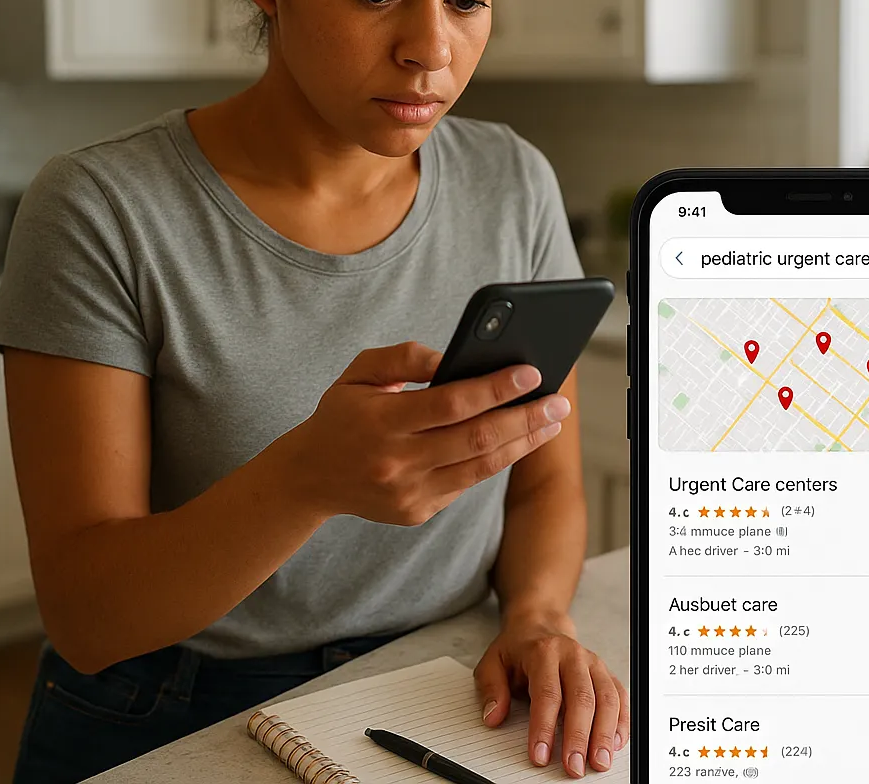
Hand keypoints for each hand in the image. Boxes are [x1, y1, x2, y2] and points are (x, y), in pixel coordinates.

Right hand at [276, 342, 571, 524]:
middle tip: (558, 401)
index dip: (495, 389)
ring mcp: (408, 493)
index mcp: (381, 422)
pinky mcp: (416, 512)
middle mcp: (396, 462)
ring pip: (480, 467)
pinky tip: (518, 440)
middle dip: (525, 418)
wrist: (309, 477)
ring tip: (551, 421)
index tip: (530, 372)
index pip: (450, 404)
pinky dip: (496, 460)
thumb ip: (404, 358)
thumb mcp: (358, 373)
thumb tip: (454, 357)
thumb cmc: (342, 414)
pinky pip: (466, 483)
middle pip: (476, 440)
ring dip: (522, 443)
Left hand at [472, 614, 628, 776]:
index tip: (540, 756)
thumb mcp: (492, 662)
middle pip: (581, 698)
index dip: (544, 727)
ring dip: (604, 733)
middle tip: (573, 767)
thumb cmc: (517, 649)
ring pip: (606, 698)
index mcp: (543, 652)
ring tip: (599, 762)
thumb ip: (491, 689)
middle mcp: (573, 656)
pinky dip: (621, 722)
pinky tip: (616, 744)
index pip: (547, 693)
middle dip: (578, 737)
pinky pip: (620, 696)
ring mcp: (593, 664)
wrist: (540, 625)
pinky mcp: (605, 673)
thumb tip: (493, 718)